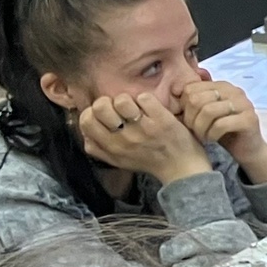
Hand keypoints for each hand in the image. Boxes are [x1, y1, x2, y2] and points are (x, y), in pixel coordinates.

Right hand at [78, 93, 210, 184]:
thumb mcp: (118, 160)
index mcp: (111, 147)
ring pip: (122, 100)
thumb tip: (84, 133)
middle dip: (109, 102)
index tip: (106, 115)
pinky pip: (144, 98)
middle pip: (100, 106)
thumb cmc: (149, 162)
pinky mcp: (162, 120)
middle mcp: (124, 138)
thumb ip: (98, 148)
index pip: (86, 120)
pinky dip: (147, 99)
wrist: (182, 168)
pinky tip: (151, 108)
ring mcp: (143, 128)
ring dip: (128, 100)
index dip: (92, 112)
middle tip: (121, 111)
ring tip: (137, 110)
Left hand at [180, 78, 266, 183]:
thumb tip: (173, 90)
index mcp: (221, 85)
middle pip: (197, 99)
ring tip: (202, 136)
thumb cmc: (222, 130)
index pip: (190, 88)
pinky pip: (221, 124)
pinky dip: (212, 135)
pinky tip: (213, 139)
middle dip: (190, 119)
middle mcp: (234, 91)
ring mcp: (244, 104)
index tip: (188, 120)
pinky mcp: (249, 119)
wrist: (247, 148)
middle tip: (194, 130)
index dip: (184, 106)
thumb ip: (193, 100)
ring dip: (200, 128)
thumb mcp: (204, 113)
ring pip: (208, 111)